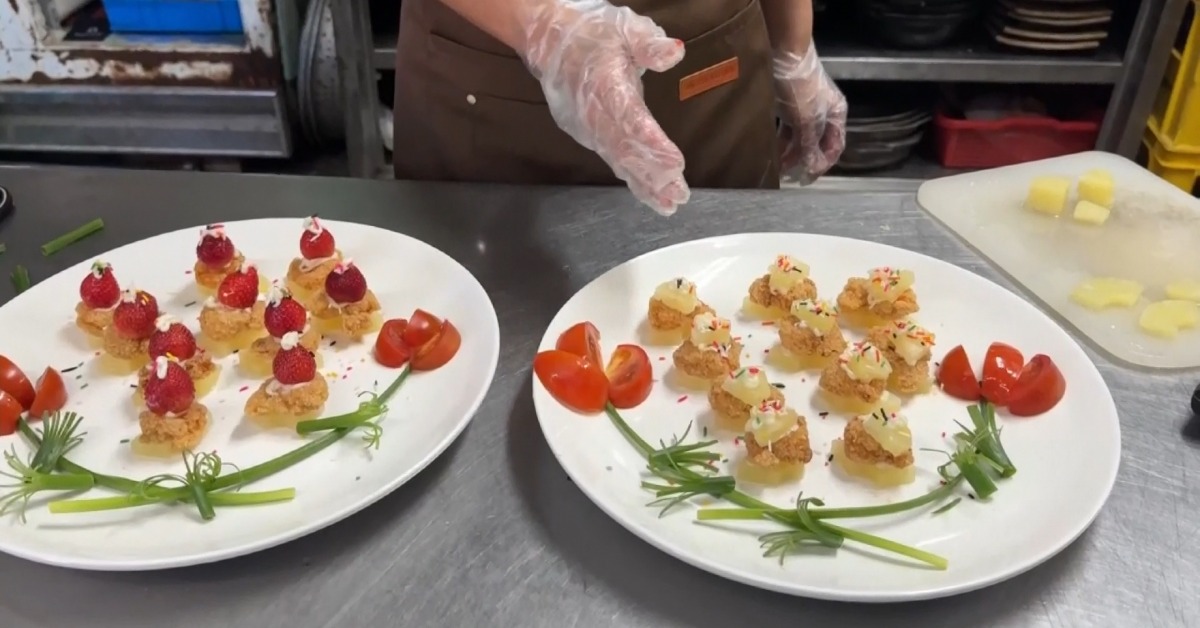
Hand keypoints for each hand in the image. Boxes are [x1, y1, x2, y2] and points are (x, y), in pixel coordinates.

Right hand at [519, 0, 689, 214]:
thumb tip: (675, 52)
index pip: (631, 119)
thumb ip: (649, 43)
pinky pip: (613, 160)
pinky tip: (650, 194)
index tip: (675, 163)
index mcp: (605, 85)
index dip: (652, 143)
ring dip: (644, 183)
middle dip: (653, 174)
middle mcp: (595, 113)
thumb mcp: (624, 28)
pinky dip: (632, 178)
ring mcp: (589, 128)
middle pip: (626, 149)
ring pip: (619, 160)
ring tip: (669, 204)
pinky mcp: (589, 136)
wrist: (549, 43)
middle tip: (678, 195)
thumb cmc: (592, 34)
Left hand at [773, 44, 846, 183]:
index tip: (807, 178)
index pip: (835, 148)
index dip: (822, 164)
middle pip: (818, 143)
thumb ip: (810, 144)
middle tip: (790, 175)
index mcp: (837, 115)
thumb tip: (811, 167)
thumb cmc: (801, 88)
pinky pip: (789, 128)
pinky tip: (773, 149)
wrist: (785, 55)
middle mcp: (825, 113)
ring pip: (802, 137)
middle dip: (804, 160)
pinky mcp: (791, 105)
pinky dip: (783, 140)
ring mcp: (808, 109)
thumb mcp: (807, 119)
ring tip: (778, 165)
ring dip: (791, 152)